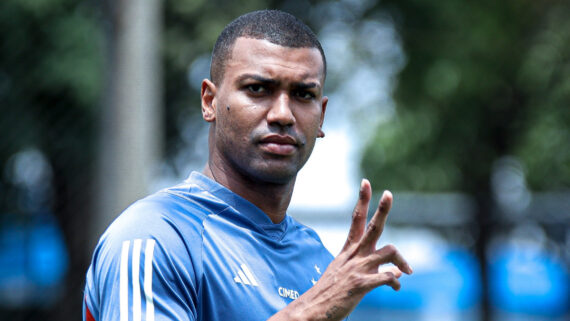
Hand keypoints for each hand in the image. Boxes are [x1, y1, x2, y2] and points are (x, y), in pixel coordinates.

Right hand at [269, 179, 411, 320]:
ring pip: (387, 252)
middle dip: (382, 209)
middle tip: (389, 194)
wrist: (312, 309)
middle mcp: (354, 256)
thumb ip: (371, 270)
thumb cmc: (330, 293)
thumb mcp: (347, 275)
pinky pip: (384, 277)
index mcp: (348, 250)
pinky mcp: (360, 285)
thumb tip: (396, 274)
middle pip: (372, 227)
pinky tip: (397, 285)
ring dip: (401, 260)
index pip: (356, 219)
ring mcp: (357, 270)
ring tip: (407, 272)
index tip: (367, 182)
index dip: (362, 200)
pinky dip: (393, 280)